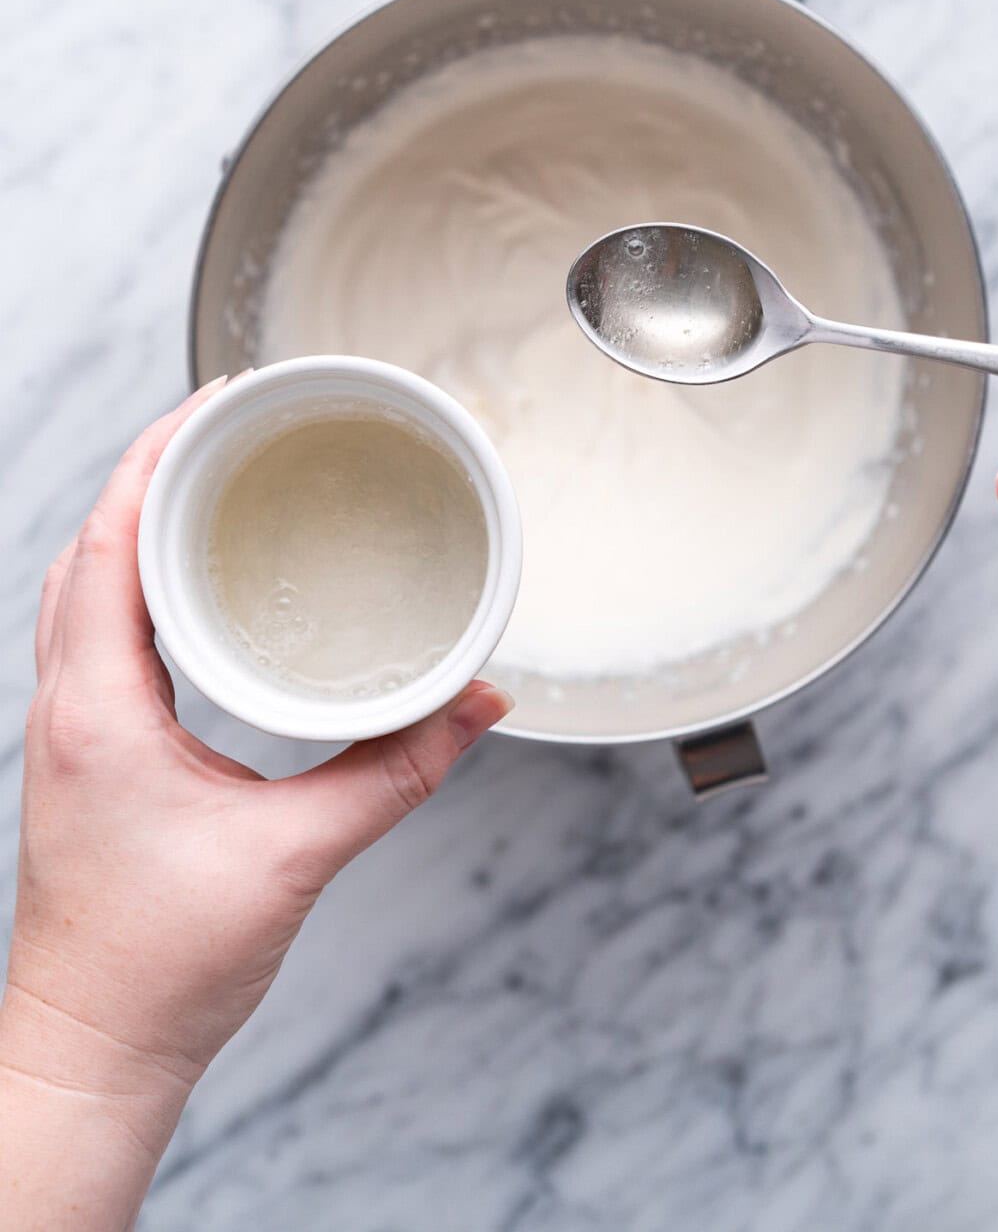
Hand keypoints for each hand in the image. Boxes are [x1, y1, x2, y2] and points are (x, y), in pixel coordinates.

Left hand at [0, 380, 511, 1229]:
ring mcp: (67, 731)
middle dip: (151, 470)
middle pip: (90, 547)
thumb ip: (394, 770)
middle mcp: (67, 706)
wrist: (91, 1051)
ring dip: (137, 524)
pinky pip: (97, 635)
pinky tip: (192, 591)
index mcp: (98, 709)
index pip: (107, 543)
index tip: (213, 403)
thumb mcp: (295, 855)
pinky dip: (136, 584)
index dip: (153, 457)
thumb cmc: (161, 968)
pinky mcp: (83, 756)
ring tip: (211, 484)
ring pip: (83, 590)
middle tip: (226, 424)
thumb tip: (474, 704)